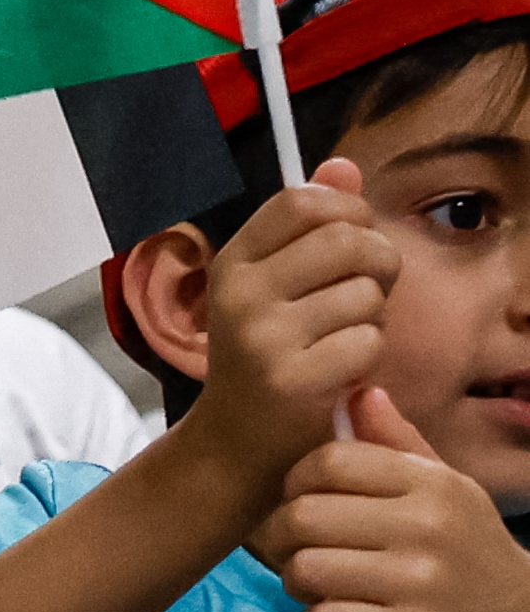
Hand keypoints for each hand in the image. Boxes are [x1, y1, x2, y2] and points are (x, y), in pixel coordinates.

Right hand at [177, 159, 396, 499]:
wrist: (236, 445)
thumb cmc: (268, 358)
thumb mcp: (275, 285)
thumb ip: (309, 226)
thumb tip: (342, 166)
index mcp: (233, 263)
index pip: (304, 201)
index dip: (347, 213)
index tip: (351, 244)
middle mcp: (238, 294)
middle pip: (348, 240)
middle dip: (378, 264)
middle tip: (365, 296)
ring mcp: (261, 337)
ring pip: (365, 293)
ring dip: (372, 319)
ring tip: (343, 341)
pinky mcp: (290, 379)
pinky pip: (367, 341)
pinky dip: (367, 358)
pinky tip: (341, 372)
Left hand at [260, 388, 529, 611]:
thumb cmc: (469, 554)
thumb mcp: (447, 492)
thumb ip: (398, 445)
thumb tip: (359, 392)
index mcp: (432, 483)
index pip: (329, 461)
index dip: (296, 484)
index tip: (305, 503)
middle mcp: (428, 524)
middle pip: (302, 516)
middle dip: (285, 540)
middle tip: (304, 553)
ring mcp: (420, 580)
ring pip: (303, 569)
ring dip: (299, 584)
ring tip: (324, 587)